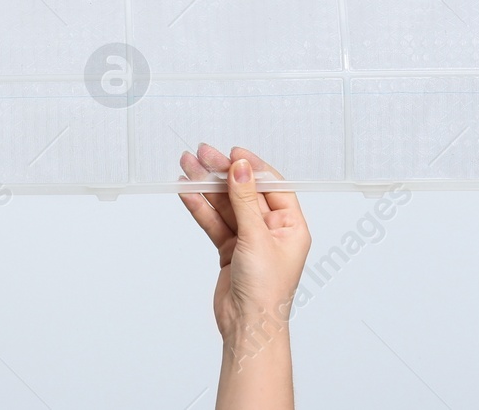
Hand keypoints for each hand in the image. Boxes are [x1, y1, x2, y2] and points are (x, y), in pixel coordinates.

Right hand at [180, 145, 310, 408]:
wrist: (247, 326)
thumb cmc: (266, 291)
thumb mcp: (256, 238)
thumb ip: (246, 200)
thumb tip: (241, 169)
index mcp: (291, 226)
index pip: (272, 186)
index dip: (252, 168)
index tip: (233, 153)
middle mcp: (271, 230)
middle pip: (245, 193)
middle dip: (223, 174)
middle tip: (203, 154)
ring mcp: (249, 240)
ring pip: (226, 206)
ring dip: (207, 187)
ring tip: (188, 167)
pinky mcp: (230, 250)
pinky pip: (214, 222)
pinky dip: (201, 208)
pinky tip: (188, 192)